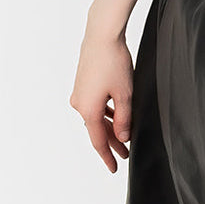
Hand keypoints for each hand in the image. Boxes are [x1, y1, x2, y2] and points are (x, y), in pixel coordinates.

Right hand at [69, 30, 134, 173]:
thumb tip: (122, 137)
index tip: (114, 168)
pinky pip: (93, 105)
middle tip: (125, 154)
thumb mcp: (125, 94)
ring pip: (96, 117)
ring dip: (109, 127)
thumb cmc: (114, 62)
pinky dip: (104, 113)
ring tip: (124, 136)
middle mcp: (79, 104)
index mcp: (88, 110)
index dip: (108, 156)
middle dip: (112, 143)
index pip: (99, 141)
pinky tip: (115, 114)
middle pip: (97, 130)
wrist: (102, 35)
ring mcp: (79, 93)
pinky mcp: (82, 83)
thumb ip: (124, 119)